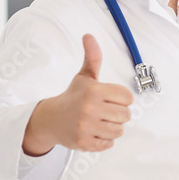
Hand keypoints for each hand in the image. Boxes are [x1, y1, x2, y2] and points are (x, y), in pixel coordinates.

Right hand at [22, 34, 133, 154]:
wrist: (50, 120)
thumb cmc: (73, 96)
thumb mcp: (84, 76)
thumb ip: (92, 56)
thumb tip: (88, 35)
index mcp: (94, 91)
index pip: (128, 98)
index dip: (121, 99)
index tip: (110, 99)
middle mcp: (89, 108)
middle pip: (126, 115)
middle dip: (118, 114)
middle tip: (104, 112)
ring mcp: (86, 127)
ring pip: (119, 130)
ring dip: (112, 127)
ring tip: (99, 122)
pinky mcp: (83, 142)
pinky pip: (109, 144)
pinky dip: (104, 140)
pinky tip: (94, 132)